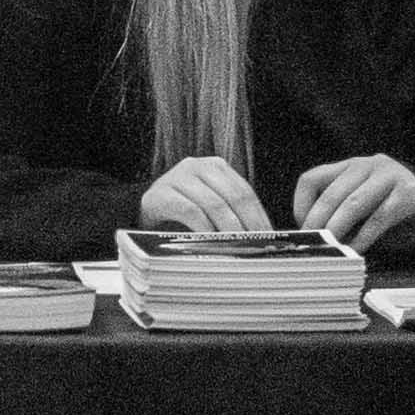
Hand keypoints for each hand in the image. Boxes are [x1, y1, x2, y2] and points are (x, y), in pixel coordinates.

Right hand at [139, 156, 272, 240]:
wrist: (145, 211)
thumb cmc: (183, 212)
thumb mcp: (211, 207)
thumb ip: (233, 214)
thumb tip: (263, 238)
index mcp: (216, 167)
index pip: (245, 192)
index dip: (259, 217)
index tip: (269, 240)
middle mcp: (198, 166)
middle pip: (233, 197)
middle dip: (248, 225)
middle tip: (256, 248)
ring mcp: (177, 178)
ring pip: (214, 204)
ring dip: (229, 230)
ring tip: (238, 249)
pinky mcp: (160, 194)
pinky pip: (190, 212)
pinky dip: (204, 229)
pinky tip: (212, 243)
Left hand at [293, 158, 414, 253]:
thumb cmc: (391, 210)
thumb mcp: (361, 206)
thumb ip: (339, 215)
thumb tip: (313, 239)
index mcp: (348, 167)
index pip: (312, 179)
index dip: (301, 206)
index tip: (302, 229)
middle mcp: (366, 165)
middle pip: (331, 194)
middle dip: (319, 222)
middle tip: (314, 244)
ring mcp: (389, 176)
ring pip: (353, 204)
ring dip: (338, 229)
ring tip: (331, 248)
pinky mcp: (408, 194)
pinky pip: (378, 217)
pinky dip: (364, 237)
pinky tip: (356, 249)